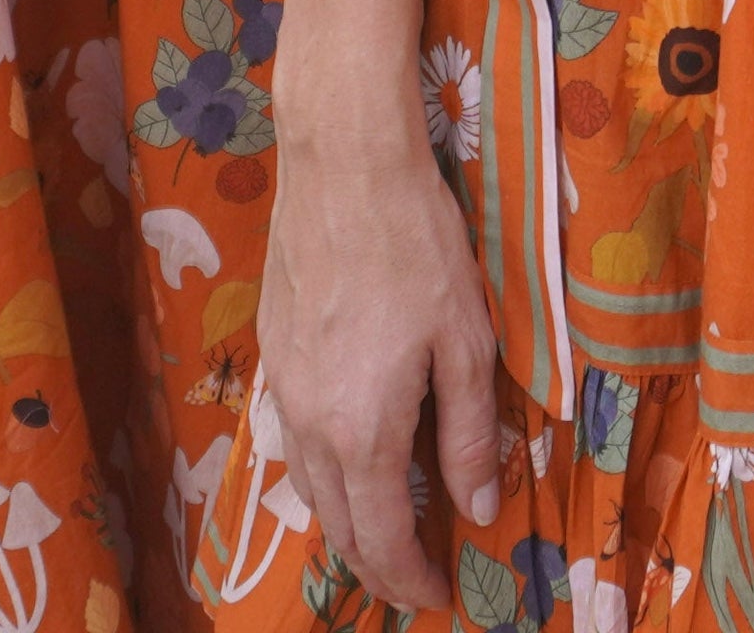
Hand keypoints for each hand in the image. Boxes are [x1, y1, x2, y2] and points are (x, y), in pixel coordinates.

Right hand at [259, 110, 503, 611]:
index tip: (439, 597)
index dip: (412, 577)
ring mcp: (284, 387)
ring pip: (309, 487)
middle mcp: (311, 424)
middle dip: (376, 565)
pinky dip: (324, 475)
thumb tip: (480, 508)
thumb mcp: (467, 343)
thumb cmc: (418, 245)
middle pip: (337, 525)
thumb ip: (470, 435)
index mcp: (362, 431)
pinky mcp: (273, 352)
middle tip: (414, 580)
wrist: (343, 164)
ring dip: (345, 523)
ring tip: (384, 534)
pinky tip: (349, 461)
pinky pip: (295, 441)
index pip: (384, 537)